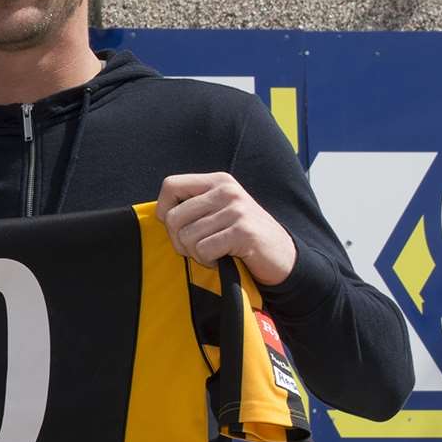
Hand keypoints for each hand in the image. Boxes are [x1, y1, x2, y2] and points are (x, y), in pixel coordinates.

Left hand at [155, 173, 295, 285]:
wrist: (282, 256)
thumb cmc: (241, 236)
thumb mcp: (218, 211)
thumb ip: (193, 206)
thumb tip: (159, 215)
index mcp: (218, 181)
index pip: (170, 185)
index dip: (164, 210)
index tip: (176, 226)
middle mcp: (227, 190)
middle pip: (173, 217)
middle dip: (179, 240)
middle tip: (198, 247)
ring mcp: (236, 210)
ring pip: (187, 237)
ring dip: (196, 253)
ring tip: (215, 252)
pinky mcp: (243, 232)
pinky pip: (203, 250)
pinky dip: (208, 261)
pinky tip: (223, 258)